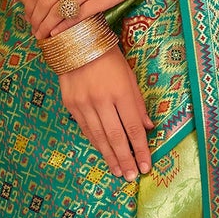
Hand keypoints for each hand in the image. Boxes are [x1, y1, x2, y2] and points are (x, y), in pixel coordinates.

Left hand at [28, 0, 171, 39]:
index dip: (30, 5)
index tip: (29, 16)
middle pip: (45, 2)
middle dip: (36, 19)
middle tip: (34, 30)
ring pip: (59, 11)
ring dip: (47, 26)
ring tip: (43, 36)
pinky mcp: (102, 0)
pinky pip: (78, 17)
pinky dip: (65, 27)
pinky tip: (58, 34)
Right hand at [58, 47, 151, 179]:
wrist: (74, 40)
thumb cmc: (108, 56)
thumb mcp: (129, 76)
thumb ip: (138, 103)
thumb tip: (148, 127)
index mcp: (120, 92)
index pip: (134, 128)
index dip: (141, 149)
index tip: (146, 165)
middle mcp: (101, 100)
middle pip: (116, 138)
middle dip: (126, 160)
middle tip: (131, 176)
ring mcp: (83, 104)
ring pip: (99, 137)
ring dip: (110, 157)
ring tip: (118, 172)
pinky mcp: (70, 104)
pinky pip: (85, 129)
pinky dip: (96, 143)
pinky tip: (103, 153)